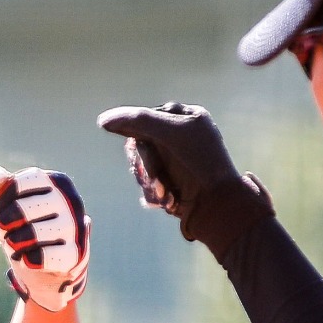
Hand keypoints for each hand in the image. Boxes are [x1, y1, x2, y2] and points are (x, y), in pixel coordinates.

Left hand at [0, 165, 89, 312]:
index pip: (21, 183)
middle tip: (4, 230)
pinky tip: (27, 259)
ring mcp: (75, 228)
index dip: (1, 199)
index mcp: (56, 181)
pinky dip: (28, 260)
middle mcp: (71, 201)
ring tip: (14, 244)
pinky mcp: (75, 254)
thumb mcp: (5, 199)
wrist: (46, 264)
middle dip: (4, 223)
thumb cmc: (22, 223)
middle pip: (24, 209)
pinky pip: (44, 257)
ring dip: (14, 242)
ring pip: (34, 234)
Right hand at [95, 102, 271, 257]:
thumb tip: (103, 120)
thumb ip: (136, 120)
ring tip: (166, 194)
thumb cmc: (199, 164)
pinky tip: (167, 201)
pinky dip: (153, 194)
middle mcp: (179, 138)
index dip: (137, 132)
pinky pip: (145, 185)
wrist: (218, 205)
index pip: (145, 118)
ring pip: (139, 167)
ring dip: (148, 182)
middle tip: (155, 177)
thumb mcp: (169, 133)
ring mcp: (174, 162)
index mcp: (186, 118)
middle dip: (146, 164)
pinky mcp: (170, 184)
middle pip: (139, 144)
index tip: (140, 144)